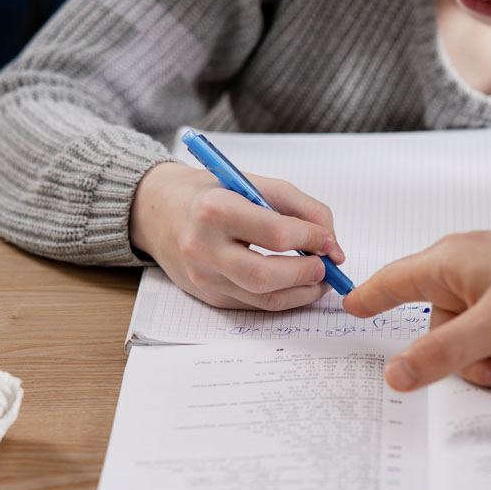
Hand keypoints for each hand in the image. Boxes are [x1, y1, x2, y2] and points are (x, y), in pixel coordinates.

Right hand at [129, 161, 345, 309]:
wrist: (158, 211)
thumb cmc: (212, 193)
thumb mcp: (254, 184)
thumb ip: (300, 207)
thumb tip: (332, 244)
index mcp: (215, 209)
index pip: (276, 233)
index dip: (312, 238)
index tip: (329, 239)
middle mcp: (204, 248)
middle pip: (267, 275)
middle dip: (307, 273)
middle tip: (326, 265)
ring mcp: (203, 277)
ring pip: (264, 298)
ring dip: (302, 292)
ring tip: (319, 277)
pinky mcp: (209, 296)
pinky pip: (256, 305)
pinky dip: (284, 298)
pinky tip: (298, 284)